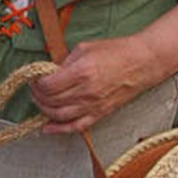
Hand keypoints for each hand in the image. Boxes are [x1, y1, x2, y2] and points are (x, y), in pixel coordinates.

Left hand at [30, 36, 152, 134]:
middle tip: (35, 89)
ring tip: (41, 102)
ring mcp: (94, 105)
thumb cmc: (116, 51)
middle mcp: (86, 91)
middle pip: (51, 101)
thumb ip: (64, 62)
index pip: (48, 85)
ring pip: (59, 116)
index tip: (34, 79)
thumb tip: (48, 73)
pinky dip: (59, 129)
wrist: (143, 62)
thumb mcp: (84, 48)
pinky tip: (47, 127)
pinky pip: (76, 126)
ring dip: (44, 111)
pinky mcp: (101, 113)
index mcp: (81, 72)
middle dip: (38, 96)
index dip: (36, 83)